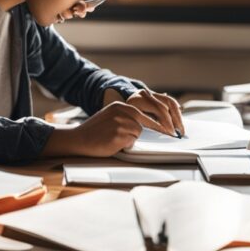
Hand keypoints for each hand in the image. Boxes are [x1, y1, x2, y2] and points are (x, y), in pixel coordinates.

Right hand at [42, 101, 168, 157]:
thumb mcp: (111, 115)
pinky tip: (113, 143)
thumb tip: (147, 123)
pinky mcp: (119, 135)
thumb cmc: (95, 131)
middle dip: (150, 131)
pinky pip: (131, 142)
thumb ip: (127, 116)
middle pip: (145, 123)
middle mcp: (122, 112)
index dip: (158, 122)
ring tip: (115, 139)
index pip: (145, 112)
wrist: (78, 139)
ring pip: (138, 133)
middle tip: (168, 136)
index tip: (171, 129)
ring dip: (131, 138)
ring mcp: (121, 123)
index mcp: (121, 105)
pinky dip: (125, 145)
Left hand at [123, 89, 185, 137]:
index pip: (156, 109)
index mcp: (136, 101)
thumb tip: (162, 132)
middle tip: (176, 133)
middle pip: (163, 106)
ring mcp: (151, 93)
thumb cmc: (128, 118)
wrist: (124, 105)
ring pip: (169, 102)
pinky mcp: (157, 95)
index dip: (164, 121)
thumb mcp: (132, 121)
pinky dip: (176, 112)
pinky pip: (170, 102)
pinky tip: (179, 122)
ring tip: (180, 129)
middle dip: (172, 121)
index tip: (169, 132)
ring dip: (177, 117)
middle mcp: (144, 94)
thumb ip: (145, 125)